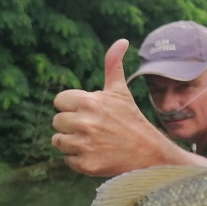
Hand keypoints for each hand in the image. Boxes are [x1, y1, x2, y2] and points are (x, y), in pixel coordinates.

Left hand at [52, 40, 198, 176]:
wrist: (149, 154)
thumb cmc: (132, 121)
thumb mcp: (121, 92)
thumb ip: (113, 66)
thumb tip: (121, 40)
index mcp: (90, 102)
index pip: (60, 101)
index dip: (73, 106)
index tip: (89, 112)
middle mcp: (85, 122)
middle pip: (57, 121)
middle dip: (71, 125)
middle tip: (94, 129)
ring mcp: (84, 145)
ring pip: (58, 141)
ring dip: (72, 142)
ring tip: (94, 142)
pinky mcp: (86, 164)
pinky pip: (67, 160)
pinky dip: (79, 159)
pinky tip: (97, 155)